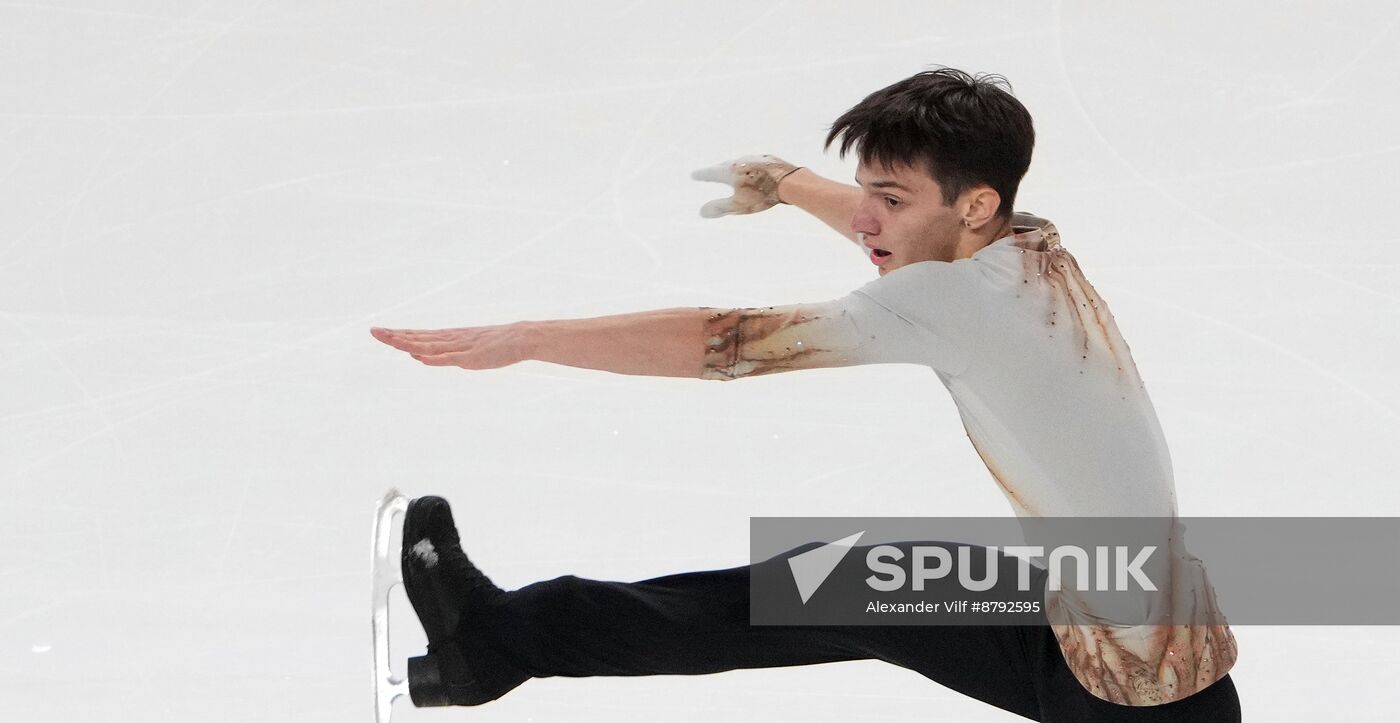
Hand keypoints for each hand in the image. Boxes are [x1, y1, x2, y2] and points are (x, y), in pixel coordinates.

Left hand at [370, 325, 526, 369]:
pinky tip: (419, 357)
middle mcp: (450, 340)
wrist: (520, 338)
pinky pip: (450, 358)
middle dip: (396, 335)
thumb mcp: (463, 350)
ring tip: (390, 340)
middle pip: (418, 338)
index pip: (418, 335)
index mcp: (448, 337)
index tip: (379, 330)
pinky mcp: (472, 357)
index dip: (398, 333)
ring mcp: (461, 347)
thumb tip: (419, 356)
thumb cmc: (495, 344)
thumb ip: (442, 353)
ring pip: (430, 346)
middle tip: (374, 331)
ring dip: (409, 343)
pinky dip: (434, 358)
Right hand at [690, 154, 802, 217]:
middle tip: (710, 172)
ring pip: (741, 163)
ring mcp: (755, 158)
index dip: (702, 175)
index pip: (711, 173)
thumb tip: (702, 212)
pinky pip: (755, 163)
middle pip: (724, 166)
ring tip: (733, 172)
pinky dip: (750, 167)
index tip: (694, 175)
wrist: (790, 182)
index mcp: (730, 172)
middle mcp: (740, 161)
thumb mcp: (738, 206)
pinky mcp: (769, 159)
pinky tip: (755, 171)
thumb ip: (720, 208)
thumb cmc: (762, 195)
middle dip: (716, 170)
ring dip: (734, 167)